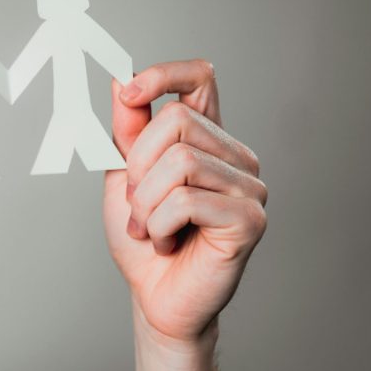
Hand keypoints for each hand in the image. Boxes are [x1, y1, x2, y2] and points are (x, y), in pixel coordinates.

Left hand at [103, 59, 266, 343]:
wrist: (154, 297)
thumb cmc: (141, 239)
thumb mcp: (123, 177)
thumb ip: (126, 132)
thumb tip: (121, 81)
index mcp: (206, 139)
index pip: (200, 78)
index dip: (165, 74)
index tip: (129, 92)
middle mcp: (235, 156)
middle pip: (176, 120)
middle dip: (137, 165)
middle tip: (136, 204)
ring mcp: (249, 186)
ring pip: (179, 161)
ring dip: (146, 203)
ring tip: (151, 229)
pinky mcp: (250, 219)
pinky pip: (187, 200)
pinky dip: (160, 225)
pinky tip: (168, 243)